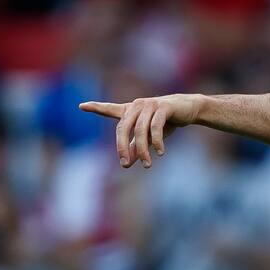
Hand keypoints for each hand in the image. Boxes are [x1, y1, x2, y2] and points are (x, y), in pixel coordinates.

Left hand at [79, 94, 201, 167]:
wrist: (188, 109)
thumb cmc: (166, 121)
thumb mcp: (148, 136)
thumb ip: (135, 147)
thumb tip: (126, 164)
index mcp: (131, 111)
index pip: (110, 109)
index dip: (96, 107)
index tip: (82, 106)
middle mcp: (137, 106)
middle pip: (123, 128)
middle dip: (122, 148)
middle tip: (125, 164)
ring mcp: (150, 105)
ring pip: (140, 130)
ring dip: (142, 150)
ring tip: (148, 164)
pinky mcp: (163, 107)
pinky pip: (156, 127)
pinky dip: (157, 141)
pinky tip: (160, 152)